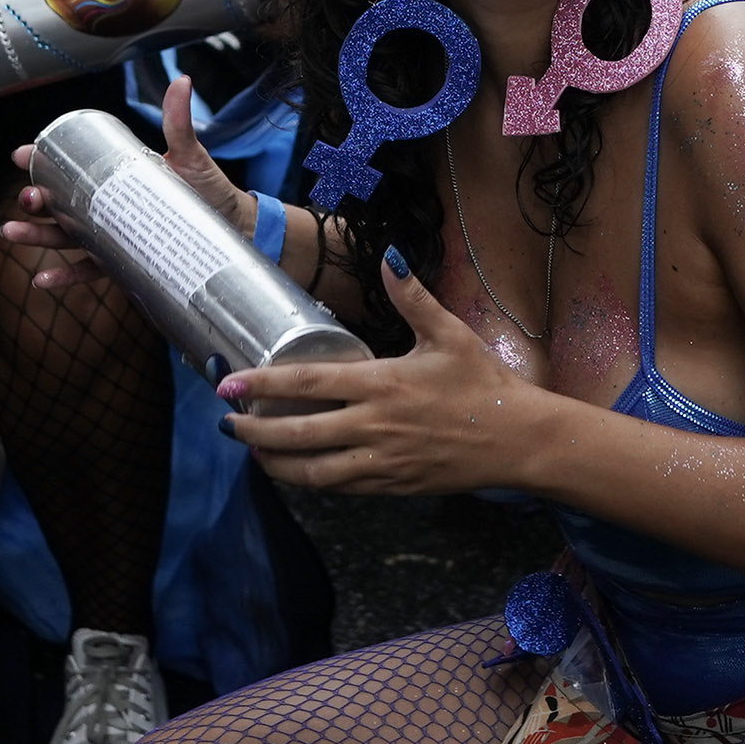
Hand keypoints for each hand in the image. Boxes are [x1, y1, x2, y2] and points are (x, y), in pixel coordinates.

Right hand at [5, 74, 246, 290]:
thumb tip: (181, 81)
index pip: (69, 166)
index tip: (21, 154)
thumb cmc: (206, 187)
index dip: (40, 159)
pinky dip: (62, 276)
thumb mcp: (189, 153)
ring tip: (12, 232)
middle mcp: (105, 206)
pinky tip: (41, 280)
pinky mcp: (121, 262)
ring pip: (63, 236)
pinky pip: (87, 270)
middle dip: (34, 199)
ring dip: (35, 236)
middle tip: (26, 198)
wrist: (231, 226)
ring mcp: (109, 235)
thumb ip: (178, 122)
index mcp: (113, 176)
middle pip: (58, 203)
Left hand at [213, 254, 536, 491]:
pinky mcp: (391, 486)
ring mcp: (381, 461)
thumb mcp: (449, 334)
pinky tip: (296, 470)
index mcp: (383, 384)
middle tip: (225, 424)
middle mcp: (375, 426)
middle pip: (298, 434)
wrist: (518, 440)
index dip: (264, 385)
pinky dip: (310, 480)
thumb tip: (391, 256)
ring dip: (275, 463)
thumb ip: (413, 297)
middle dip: (254, 432)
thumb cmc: (484, 384)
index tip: (231, 383)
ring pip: (313, 471)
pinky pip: (340, 487)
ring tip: (252, 452)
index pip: (308, 385)